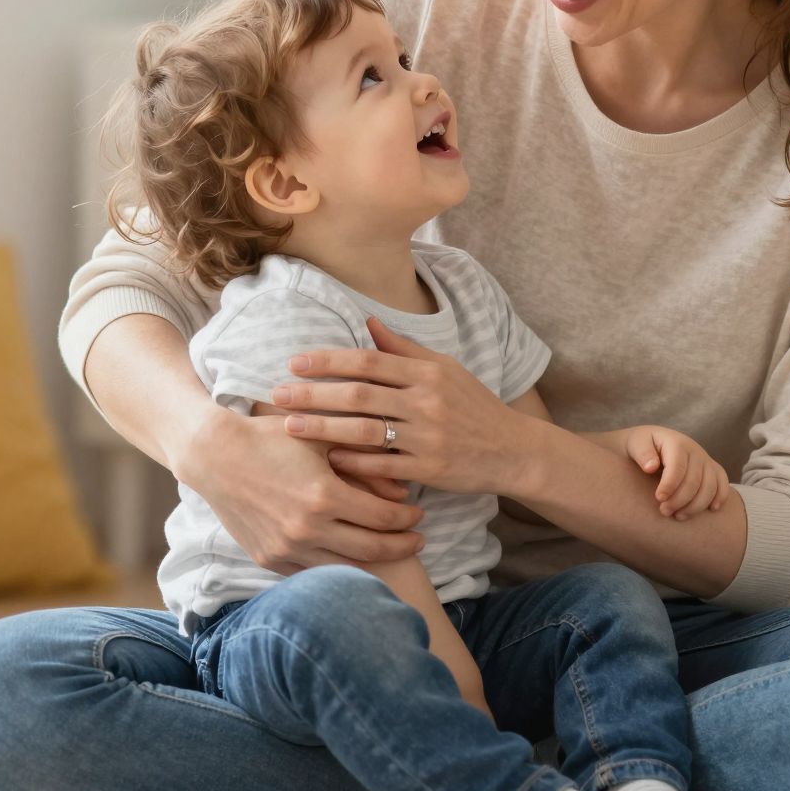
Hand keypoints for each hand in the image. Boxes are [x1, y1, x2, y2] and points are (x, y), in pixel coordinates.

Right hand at [173, 404, 424, 574]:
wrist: (216, 456)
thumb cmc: (272, 438)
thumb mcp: (322, 440)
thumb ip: (365, 463)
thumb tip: (402, 491)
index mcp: (324, 495)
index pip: (383, 518)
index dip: (408, 519)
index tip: (419, 515)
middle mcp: (307, 528)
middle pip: (371, 549)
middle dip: (401, 546)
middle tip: (418, 541)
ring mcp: (286, 548)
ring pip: (345, 567)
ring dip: (375, 562)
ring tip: (391, 550)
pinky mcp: (269, 559)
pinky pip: (314, 573)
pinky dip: (338, 568)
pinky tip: (354, 558)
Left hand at [275, 317, 519, 496]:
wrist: (512, 449)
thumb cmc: (474, 406)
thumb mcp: (446, 370)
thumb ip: (405, 350)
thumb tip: (369, 322)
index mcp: (427, 373)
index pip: (369, 361)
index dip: (329, 361)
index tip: (295, 362)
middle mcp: (426, 401)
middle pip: (359, 394)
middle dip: (314, 394)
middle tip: (277, 394)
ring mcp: (427, 436)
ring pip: (365, 431)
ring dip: (323, 429)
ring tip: (290, 427)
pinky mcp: (430, 468)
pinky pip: (382, 466)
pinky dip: (353, 463)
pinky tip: (327, 460)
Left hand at [620, 425, 729, 518]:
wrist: (654, 442)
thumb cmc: (643, 446)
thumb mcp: (636, 444)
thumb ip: (642, 453)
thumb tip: (651, 467)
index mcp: (676, 443)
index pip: (678, 467)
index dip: (669, 485)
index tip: (659, 498)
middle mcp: (695, 451)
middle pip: (694, 481)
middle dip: (680, 500)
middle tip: (664, 511)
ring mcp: (705, 460)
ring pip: (710, 486)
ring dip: (696, 505)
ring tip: (679, 516)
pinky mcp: (712, 468)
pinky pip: (722, 483)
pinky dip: (720, 497)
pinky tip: (711, 510)